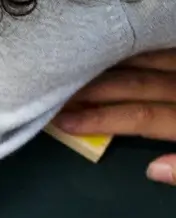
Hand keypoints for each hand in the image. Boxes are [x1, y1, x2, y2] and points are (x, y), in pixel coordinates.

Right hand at [53, 50, 175, 183]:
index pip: (140, 116)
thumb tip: (152, 169)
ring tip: (74, 68)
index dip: (100, 119)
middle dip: (93, 89)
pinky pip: (162, 48)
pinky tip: (115, 50)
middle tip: (54, 90)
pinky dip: (136, 49)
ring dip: (109, 65)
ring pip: (146, 60)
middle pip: (136, 85)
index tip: (63, 122)